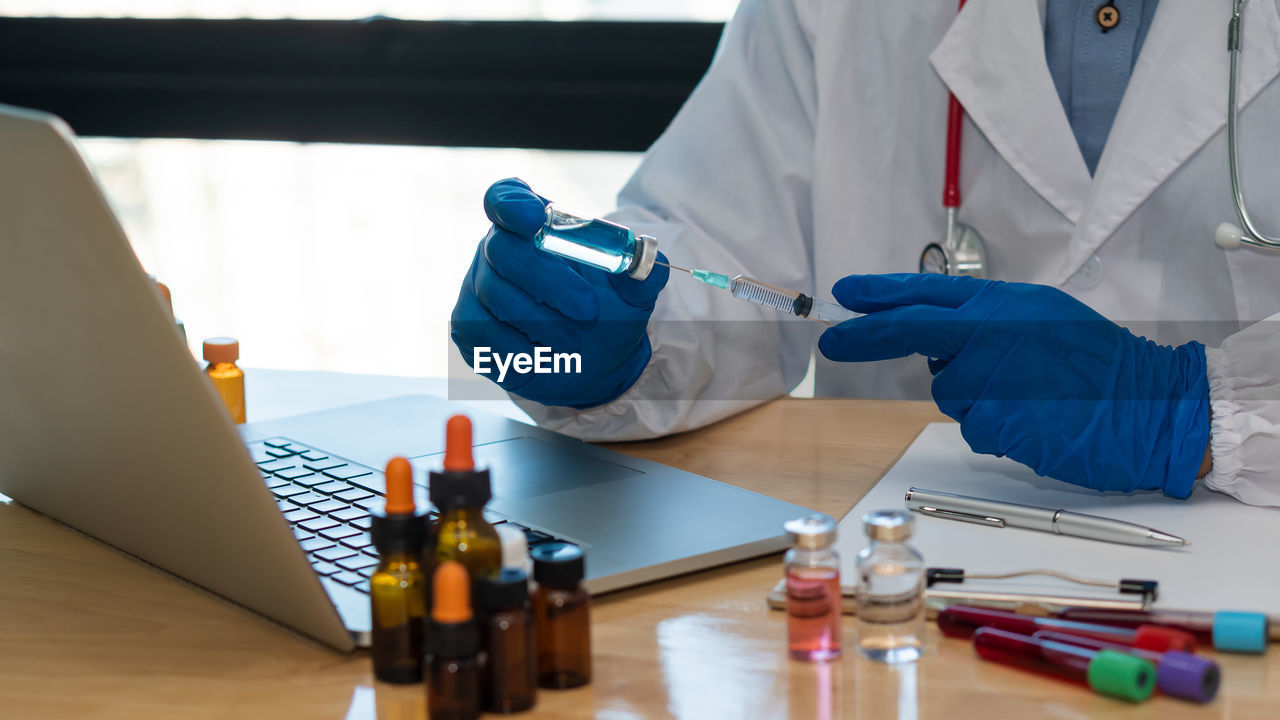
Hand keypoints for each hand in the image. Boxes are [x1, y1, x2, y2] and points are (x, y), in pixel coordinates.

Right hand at [451, 179, 668, 407]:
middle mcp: (498, 248)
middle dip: (548, 280)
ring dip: (545, 323)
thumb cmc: (607, 313)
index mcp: (534, 223)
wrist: (593, 363)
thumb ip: (640, 271)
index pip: (506, 197)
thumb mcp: (632, 292)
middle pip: (504, 249)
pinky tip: (545, 356)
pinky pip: (486, 334)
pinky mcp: (469, 326)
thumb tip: (646, 260)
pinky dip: (522, 350)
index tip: (534, 217)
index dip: (513, 204)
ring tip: (574, 341)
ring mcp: (478, 286)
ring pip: (498, 297)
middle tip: (588, 308)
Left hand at [818, 274, 1210, 496]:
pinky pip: (974, 426)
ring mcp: (994, 377)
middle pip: (912, 330)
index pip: (927, 293)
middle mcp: (994, 332)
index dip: (881, 293)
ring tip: (1029, 396)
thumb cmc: (1100, 367)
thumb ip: (989, 323)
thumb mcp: (1043, 320)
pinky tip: (1034, 418)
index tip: (845, 294)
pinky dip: (997, 427)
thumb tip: (938, 340)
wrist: (1152, 408)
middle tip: (832, 342)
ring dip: (976, 398)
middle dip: (866, 336)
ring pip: (950, 391)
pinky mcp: (999, 421)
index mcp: (1006, 303)